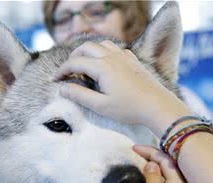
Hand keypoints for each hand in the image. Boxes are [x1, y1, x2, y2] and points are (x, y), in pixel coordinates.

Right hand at [56, 40, 191, 135]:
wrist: (158, 106)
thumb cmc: (130, 109)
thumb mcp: (100, 106)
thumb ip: (79, 95)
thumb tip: (62, 88)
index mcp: (102, 67)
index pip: (75, 62)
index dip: (62, 70)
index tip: (55, 80)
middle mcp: (113, 57)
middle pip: (87, 47)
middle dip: (74, 57)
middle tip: (67, 70)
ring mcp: (125, 57)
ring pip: (102, 44)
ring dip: (90, 51)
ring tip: (85, 65)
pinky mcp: (134, 61)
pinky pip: (116, 49)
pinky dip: (106, 52)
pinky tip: (106, 65)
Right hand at [133, 145, 193, 182]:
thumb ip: (153, 182)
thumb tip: (151, 163)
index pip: (166, 159)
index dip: (150, 151)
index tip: (133, 148)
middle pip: (169, 164)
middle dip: (153, 155)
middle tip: (135, 152)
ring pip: (169, 173)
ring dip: (156, 165)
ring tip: (140, 161)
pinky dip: (158, 176)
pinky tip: (149, 179)